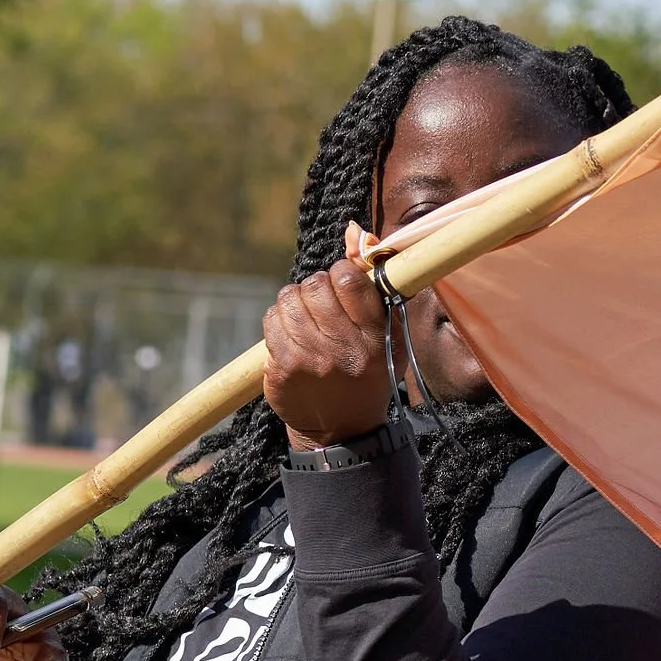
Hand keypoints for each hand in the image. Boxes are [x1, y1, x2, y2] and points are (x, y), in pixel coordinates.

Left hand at [263, 257, 393, 449]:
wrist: (341, 431)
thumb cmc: (367, 375)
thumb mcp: (388, 336)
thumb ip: (374, 285)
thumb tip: (354, 230)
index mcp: (374, 338)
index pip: (350, 281)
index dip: (341, 273)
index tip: (342, 283)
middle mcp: (343, 348)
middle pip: (315, 286)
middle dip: (315, 286)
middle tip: (321, 301)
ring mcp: (310, 359)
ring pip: (289, 299)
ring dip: (295, 301)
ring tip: (305, 318)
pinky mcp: (283, 368)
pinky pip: (271, 321)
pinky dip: (278, 320)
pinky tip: (290, 333)